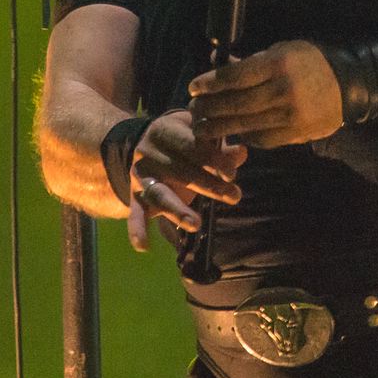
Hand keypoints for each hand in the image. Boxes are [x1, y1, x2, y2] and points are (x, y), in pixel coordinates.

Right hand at [125, 109, 244, 250]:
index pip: (191, 145)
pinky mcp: (135, 195)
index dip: (213, 159)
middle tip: (233, 196)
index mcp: (165, 130)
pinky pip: (136, 212)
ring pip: (159, 193)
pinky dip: (137, 229)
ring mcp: (139, 175)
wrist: (150, 142)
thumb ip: (220, 145)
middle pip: (180, 171)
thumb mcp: (199, 134)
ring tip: (195, 224)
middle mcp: (148, 151)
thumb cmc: (184, 137)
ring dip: (177, 210)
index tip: (232, 174)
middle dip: (208, 185)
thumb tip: (242, 152)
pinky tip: (143, 246)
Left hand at [188, 39, 343, 149]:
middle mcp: (282, 90)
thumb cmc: (312, 62)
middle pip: (236, 104)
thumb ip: (251, 62)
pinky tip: (232, 134)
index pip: (235, 77)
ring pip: (245, 124)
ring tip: (202, 127)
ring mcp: (289, 115)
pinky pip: (262, 138)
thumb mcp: (283, 51)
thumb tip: (219, 67)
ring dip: (219, 127)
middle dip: (209, 108)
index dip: (210, 83)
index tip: (194, 87)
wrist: (350, 84)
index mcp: (278, 64)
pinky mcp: (296, 133)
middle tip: (193, 109)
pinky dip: (244, 136)